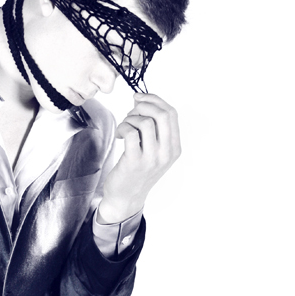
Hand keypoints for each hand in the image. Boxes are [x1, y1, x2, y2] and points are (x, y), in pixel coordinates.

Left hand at [97, 93, 180, 223]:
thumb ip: (155, 129)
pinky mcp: (134, 161)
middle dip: (144, 105)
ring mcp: (152, 158)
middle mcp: (166, 153)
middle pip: (162, 115)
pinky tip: (120, 135)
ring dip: (130, 118)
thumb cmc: (137, 171)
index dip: (155, 100)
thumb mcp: (154, 151)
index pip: (172, 114)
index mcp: (174, 148)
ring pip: (145, 122)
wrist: (126, 197)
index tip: (141, 98)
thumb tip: (143, 101)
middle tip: (131, 110)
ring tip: (125, 126)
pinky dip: (123, 127)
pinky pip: (131, 132)